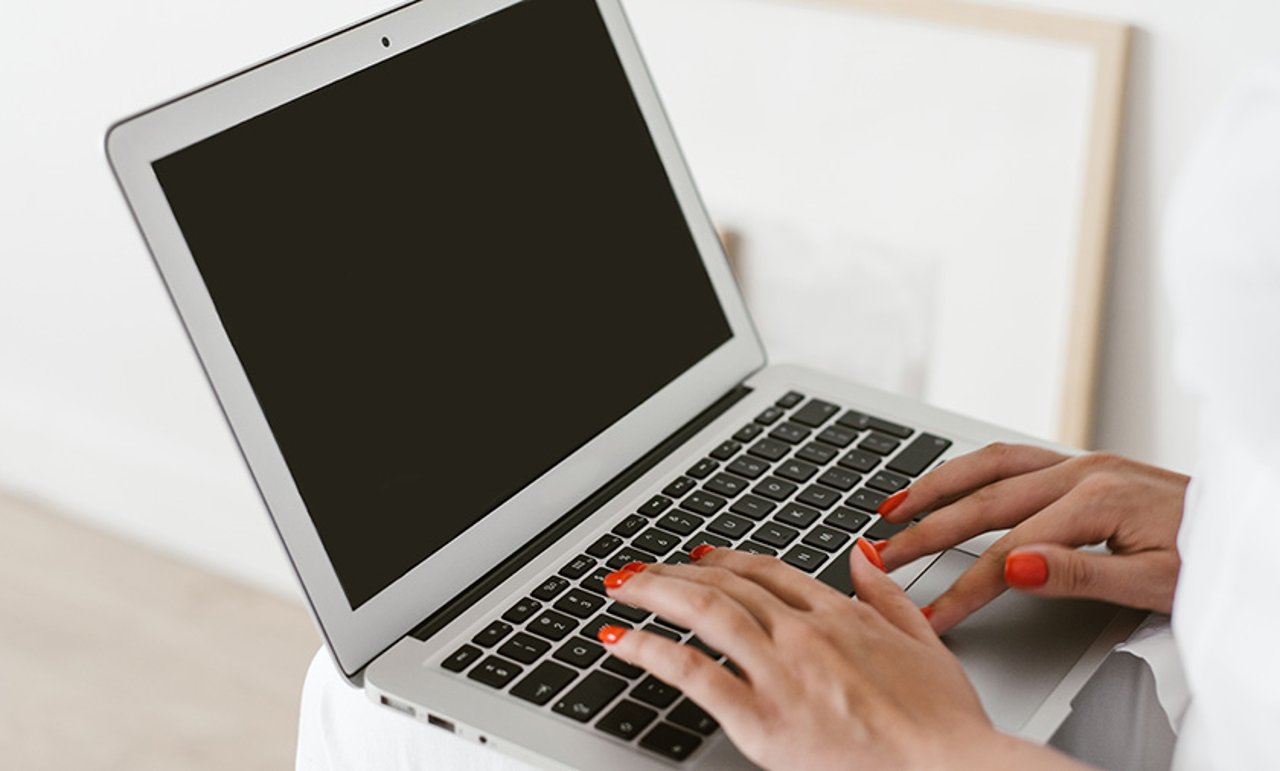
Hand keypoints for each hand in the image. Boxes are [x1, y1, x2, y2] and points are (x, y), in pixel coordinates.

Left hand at [599, 544, 1080, 769]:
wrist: (955, 770)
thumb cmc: (946, 725)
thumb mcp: (925, 642)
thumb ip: (886, 593)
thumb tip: (860, 552)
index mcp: (840, 615)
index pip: (768, 571)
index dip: (726, 558)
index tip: (702, 556)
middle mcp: (804, 633)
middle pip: (726, 583)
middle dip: (676, 571)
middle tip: (643, 569)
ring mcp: (781, 672)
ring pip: (703, 612)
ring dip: (653, 593)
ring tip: (621, 588)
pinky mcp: (763, 718)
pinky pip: (692, 672)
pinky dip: (650, 651)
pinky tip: (622, 641)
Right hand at [876, 443, 1188, 633]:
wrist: (1247, 524)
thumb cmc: (1207, 557)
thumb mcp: (1154, 582)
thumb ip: (1079, 573)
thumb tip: (1014, 568)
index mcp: (1097, 500)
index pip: (1008, 552)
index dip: (963, 588)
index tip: (931, 616)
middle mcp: (1082, 471)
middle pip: (983, 503)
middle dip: (925, 533)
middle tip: (882, 557)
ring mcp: (1080, 462)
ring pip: (988, 467)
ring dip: (934, 487)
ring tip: (891, 508)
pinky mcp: (1083, 465)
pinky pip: (1010, 458)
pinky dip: (968, 469)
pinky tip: (945, 482)